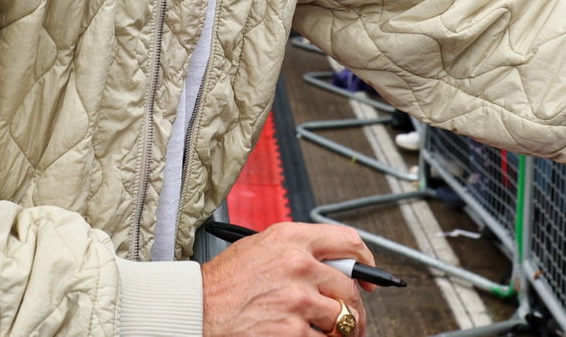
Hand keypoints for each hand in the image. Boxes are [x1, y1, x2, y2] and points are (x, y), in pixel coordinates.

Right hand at [201, 221, 371, 335]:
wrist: (196, 310)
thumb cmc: (223, 282)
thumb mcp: (261, 247)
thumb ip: (298, 250)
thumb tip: (332, 264)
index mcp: (291, 238)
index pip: (348, 240)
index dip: (365, 260)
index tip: (368, 275)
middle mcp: (298, 265)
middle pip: (349, 286)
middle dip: (354, 306)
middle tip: (351, 316)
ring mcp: (297, 299)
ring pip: (342, 317)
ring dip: (340, 329)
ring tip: (329, 332)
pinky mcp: (292, 331)